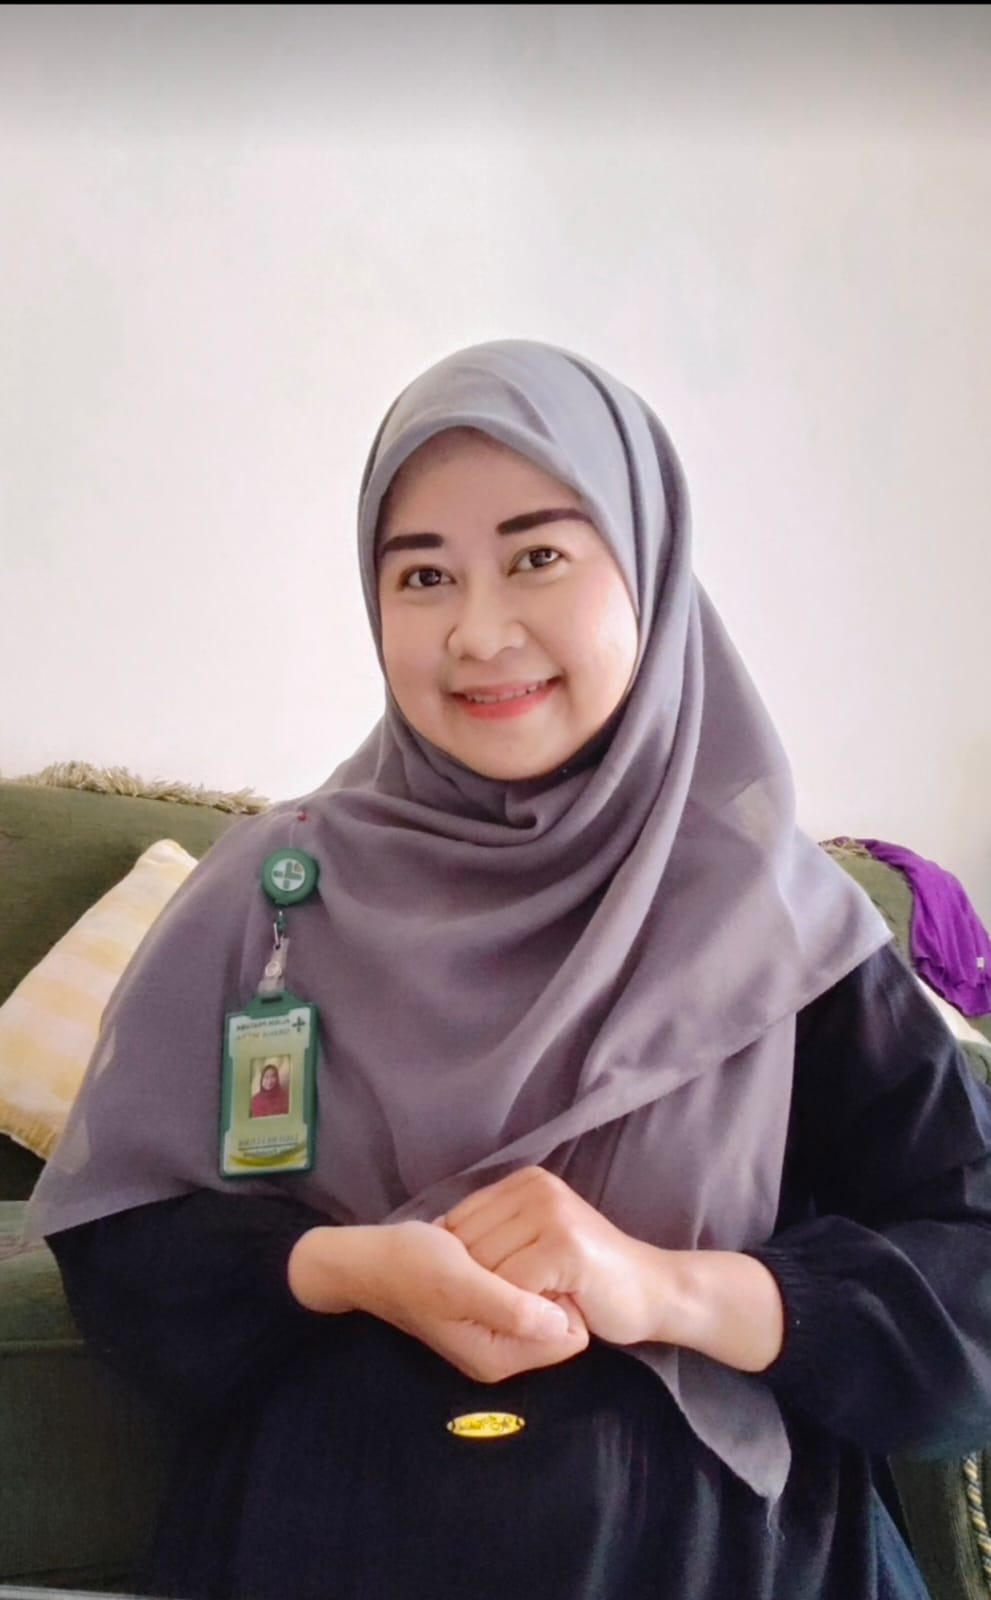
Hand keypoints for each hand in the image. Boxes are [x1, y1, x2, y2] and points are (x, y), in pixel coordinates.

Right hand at [288, 1219, 588, 1382]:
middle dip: (554, 1288)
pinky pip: (526, 1294)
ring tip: (516, 1247)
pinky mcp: (486, 1310)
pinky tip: (506, 1248)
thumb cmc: (411, 1266)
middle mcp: (500, 1352)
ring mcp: (493, 1332)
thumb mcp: (460, 1284)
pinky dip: (523, 1271)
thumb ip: (510, 1308)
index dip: (566, 1298)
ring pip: (545, 1305)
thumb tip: (566, 1323)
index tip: (544, 1265)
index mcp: (497, 1355)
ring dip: (539, 1276)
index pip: (569, 1337)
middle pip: (560, 1324)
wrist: (368, 1258)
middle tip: (529, 1252)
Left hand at [440, 1167, 655, 1345]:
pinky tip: (542, 1315)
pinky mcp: (563, 1246)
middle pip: (467, 1244)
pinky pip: (510, 1286)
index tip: (480, 1291)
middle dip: (476, 1284)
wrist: (652, 1293)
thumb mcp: (538, 1241)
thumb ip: (499, 1233)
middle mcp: (536, 1188)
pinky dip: (518, 1310)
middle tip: (507, 1307)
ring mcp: (551, 1214)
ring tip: (528, 1308)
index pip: (459, 1221)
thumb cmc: (589, 1277)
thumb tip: (438, 1239)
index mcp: (526, 1182)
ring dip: (498, 1299)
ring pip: (486, 1267)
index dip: (460, 1265)